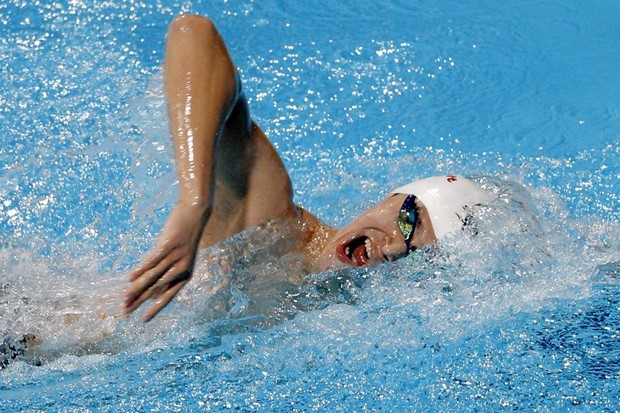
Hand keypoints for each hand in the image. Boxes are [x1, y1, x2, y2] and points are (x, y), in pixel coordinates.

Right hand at [124, 202, 208, 321]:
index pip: (168, 296)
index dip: (155, 308)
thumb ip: (167, 269)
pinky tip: (130, 277)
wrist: (195, 212)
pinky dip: (140, 269)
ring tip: (125, 298)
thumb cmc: (185, 235)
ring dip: (137, 288)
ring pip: (153, 276)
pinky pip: (152, 260)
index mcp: (186, 274)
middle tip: (126, 312)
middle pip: (157, 289)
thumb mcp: (179, 255)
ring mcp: (176, 256)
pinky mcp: (169, 244)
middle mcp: (182, 268)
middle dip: (141, 301)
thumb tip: (150, 284)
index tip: (143, 320)